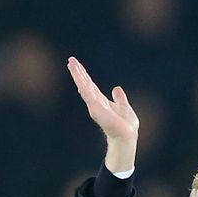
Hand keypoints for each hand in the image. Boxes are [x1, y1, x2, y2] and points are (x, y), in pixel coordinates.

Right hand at [67, 57, 137, 172]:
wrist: (127, 136)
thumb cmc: (126, 125)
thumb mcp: (124, 106)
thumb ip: (119, 98)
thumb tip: (117, 88)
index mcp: (101, 100)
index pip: (90, 84)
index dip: (84, 74)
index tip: (76, 64)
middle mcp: (95, 102)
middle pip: (85, 84)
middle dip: (78, 72)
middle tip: (70, 60)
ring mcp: (94, 106)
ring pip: (84, 87)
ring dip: (78, 76)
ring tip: (71, 64)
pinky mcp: (96, 109)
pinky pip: (88, 95)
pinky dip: (83, 86)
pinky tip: (79, 78)